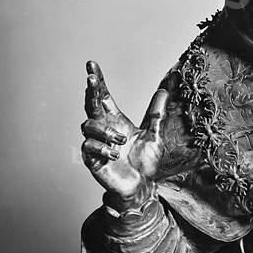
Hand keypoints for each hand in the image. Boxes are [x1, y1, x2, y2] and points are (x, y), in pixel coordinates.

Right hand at [81, 60, 167, 208]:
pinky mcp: (92, 159)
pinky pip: (88, 147)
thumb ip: (156, 114)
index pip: (103, 97)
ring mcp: (96, 144)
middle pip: (91, 105)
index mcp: (116, 121)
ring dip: (105, 132)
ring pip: (89, 126)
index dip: (98, 82)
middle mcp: (104, 129)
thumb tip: (163, 91)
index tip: (91, 65)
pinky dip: (101, 148)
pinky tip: (113, 155)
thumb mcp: (154, 135)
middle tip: (92, 79)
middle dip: (91, 91)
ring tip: (121, 142)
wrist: (141, 187)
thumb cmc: (144, 162)